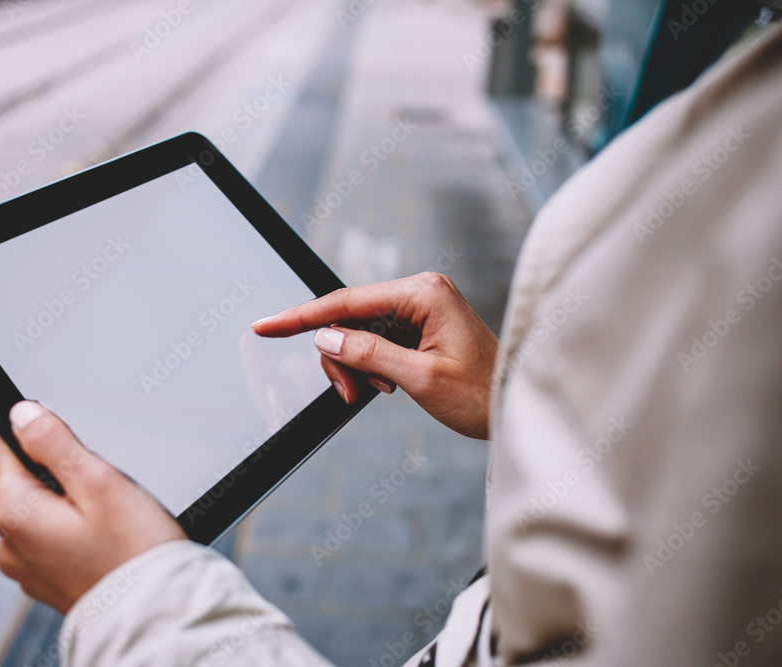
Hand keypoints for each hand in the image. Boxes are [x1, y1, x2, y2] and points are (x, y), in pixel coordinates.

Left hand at [0, 401, 185, 613]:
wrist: (157, 616)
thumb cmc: (135, 554)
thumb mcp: (98, 481)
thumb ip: (54, 442)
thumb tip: (23, 415)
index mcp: (12, 513)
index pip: (5, 446)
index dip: (44, 437)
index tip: (78, 451)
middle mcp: (8, 544)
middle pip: (27, 479)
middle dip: (65, 475)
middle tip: (105, 492)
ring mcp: (26, 567)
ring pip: (44, 509)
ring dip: (74, 506)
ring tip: (112, 522)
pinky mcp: (48, 581)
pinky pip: (56, 540)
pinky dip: (80, 533)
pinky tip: (109, 542)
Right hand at [253, 273, 496, 438]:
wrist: (515, 407)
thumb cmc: (482, 393)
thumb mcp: (420, 378)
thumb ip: (368, 354)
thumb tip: (326, 337)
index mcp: (422, 293)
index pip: (345, 301)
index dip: (301, 317)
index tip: (266, 326)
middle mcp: (419, 292)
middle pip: (348, 318)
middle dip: (340, 356)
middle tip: (350, 392)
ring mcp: (420, 308)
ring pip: (358, 332)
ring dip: (356, 365)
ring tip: (377, 392)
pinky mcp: (419, 326)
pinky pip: (375, 341)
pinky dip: (370, 366)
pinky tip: (387, 385)